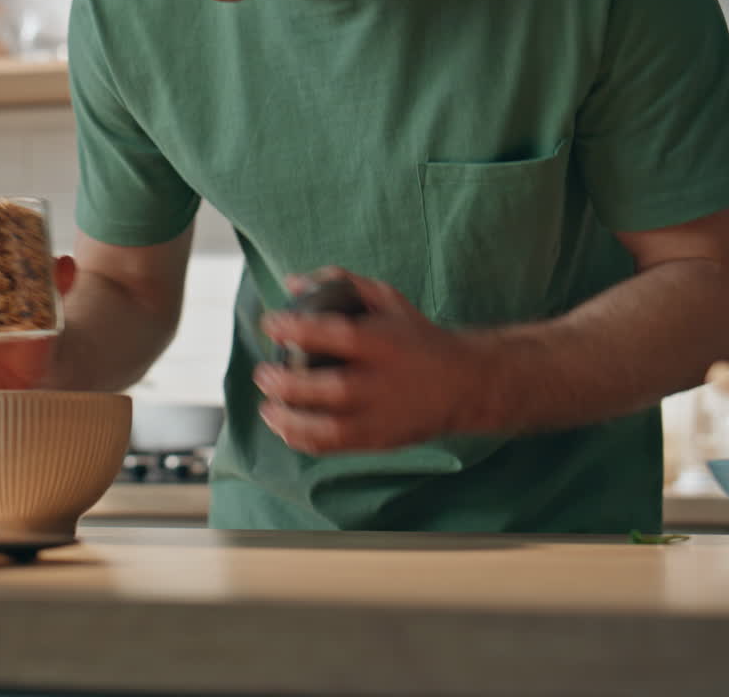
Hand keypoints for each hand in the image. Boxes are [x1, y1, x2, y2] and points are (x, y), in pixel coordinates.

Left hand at [253, 268, 482, 452]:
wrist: (466, 384)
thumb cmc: (417, 337)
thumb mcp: (388, 300)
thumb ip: (342, 285)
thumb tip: (292, 281)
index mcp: (385, 342)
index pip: (336, 334)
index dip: (297, 328)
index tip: (270, 324)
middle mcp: (383, 382)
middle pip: (329, 387)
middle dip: (287, 383)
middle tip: (263, 373)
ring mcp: (381, 415)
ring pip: (328, 427)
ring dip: (289, 419)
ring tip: (267, 407)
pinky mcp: (379, 440)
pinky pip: (334, 446)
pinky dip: (302, 440)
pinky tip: (283, 426)